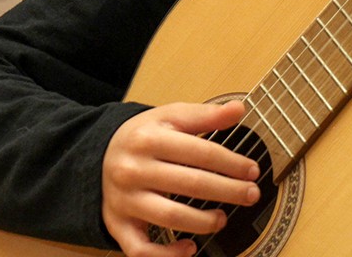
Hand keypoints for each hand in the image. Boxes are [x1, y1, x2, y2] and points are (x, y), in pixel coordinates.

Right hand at [102, 101, 261, 256]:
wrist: (99, 155)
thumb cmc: (144, 137)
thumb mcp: (170, 116)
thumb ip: (205, 115)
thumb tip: (238, 109)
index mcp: (149, 139)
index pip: (200, 152)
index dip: (232, 163)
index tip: (252, 171)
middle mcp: (134, 169)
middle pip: (190, 184)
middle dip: (228, 191)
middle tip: (251, 195)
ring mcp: (125, 199)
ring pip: (169, 216)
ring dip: (203, 222)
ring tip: (223, 219)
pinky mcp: (117, 224)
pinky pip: (140, 249)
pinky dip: (166, 255)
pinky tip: (189, 248)